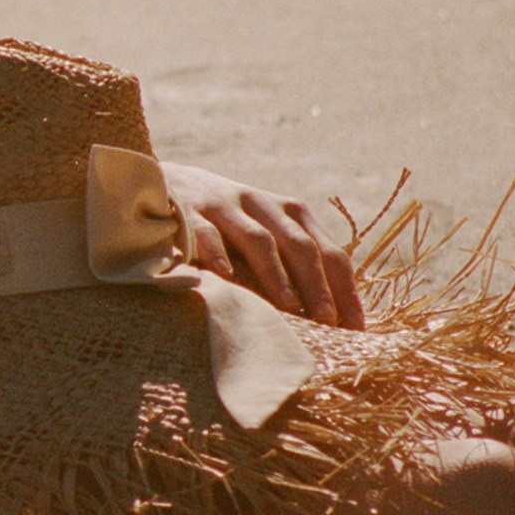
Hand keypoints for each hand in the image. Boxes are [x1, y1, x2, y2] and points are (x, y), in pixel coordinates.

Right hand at [157, 161, 363, 328]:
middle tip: (328, 323)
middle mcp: (263, 205)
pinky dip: (217, 254)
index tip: (356, 328)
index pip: (330, 251)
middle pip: (300, 245)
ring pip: (259, 240)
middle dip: (317, 286)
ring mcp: (225, 206)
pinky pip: (207, 234)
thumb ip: (292, 266)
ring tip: (289, 308)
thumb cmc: (223, 227)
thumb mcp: (263, 237)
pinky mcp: (189, 211)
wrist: (159, 186)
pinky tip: (226, 277)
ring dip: (276, 276)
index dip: (345, 290)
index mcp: (290, 214)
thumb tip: (330, 320)